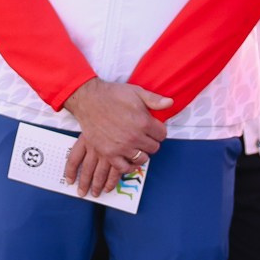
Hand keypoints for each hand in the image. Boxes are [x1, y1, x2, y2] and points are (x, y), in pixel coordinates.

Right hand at [60, 78, 169, 199]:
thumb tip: (170, 103)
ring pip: (141, 159)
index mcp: (144, 122)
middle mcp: (134, 137)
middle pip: (154, 148)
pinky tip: (129, 161)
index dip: (159, 131)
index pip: (162, 134)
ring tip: (137, 148)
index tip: (154, 129)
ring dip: (142, 154)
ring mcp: (121, 147)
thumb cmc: (113, 94)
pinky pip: (124, 168)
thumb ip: (155, 99)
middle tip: (145, 138)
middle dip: (151, 142)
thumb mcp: (137, 92)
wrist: (89, 100)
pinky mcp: (109, 153)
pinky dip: (129, 166)